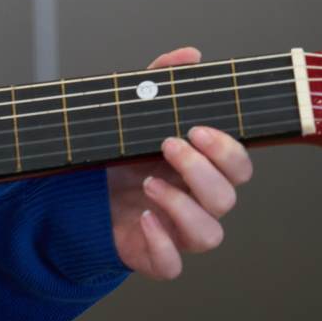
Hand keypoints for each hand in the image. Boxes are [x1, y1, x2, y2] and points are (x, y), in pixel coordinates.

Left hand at [105, 46, 252, 279]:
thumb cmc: (122, 154)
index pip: (239, 167)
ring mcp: (179, 232)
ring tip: (148, 183)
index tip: (197, 128)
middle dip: (202, 170)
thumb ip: (161, 82)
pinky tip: (143, 217)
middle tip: (169, 145)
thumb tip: (191, 55)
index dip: (227, 150)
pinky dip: (162, 245)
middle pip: (226, 198)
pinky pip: (173, 265)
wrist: (82, 192)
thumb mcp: (136, 112)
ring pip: (208, 235)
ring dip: (182, 207)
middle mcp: (198, 203)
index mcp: (202, 169)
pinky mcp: (155, 256)